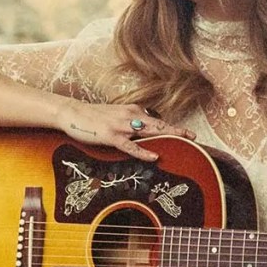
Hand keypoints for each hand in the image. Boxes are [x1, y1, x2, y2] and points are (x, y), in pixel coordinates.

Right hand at [57, 101, 194, 161]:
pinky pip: (131, 145)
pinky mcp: (111, 136)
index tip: (186, 133)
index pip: (156, 120)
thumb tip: (143, 128)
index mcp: (133, 110)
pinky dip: (143, 151)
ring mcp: (121, 126)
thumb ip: (131, 120)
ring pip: (149, 131)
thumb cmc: (94, 116)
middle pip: (159, 124)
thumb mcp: (116, 114)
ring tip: (183, 141)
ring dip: (167, 136)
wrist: (72, 112)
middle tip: (194, 137)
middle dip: (177, 130)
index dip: (172, 127)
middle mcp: (131, 115)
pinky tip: (155, 156)